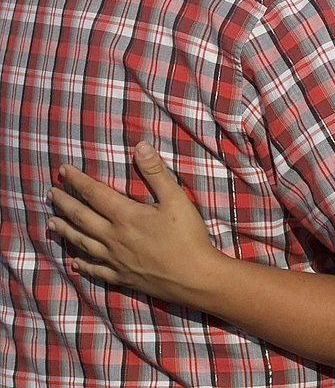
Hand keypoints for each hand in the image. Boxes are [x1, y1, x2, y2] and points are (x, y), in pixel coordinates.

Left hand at [48, 141, 224, 304]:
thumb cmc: (188, 236)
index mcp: (126, 216)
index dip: (77, 181)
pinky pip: (95, 270)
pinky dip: (82, 264)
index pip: (94, 194)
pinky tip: (74, 263)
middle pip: (81, 217)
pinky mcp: (122, 277)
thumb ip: (155, 172)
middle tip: (50, 193)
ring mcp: (115, 260)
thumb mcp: (176, 198)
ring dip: (65, 231)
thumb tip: (140, 146)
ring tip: (51, 223)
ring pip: (82, 243)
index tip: (63, 171)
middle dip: (64, 203)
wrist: (195, 278)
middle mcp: (114, 238)